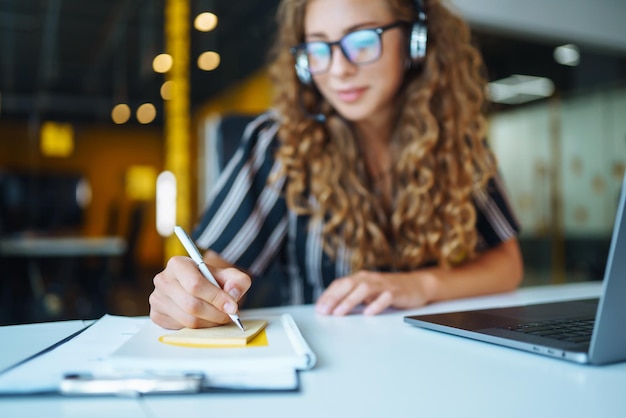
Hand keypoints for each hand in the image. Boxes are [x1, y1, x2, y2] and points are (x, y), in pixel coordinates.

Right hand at [149, 256, 250, 328]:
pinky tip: (205, 318)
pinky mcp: (157, 315)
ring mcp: (157, 299)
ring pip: (188, 320)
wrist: (197, 286)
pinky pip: (181, 328)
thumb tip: (233, 293)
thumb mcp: (228, 275)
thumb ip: (237, 280)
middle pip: (192, 305)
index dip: (216, 298)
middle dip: (216, 314)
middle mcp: (163, 280)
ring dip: (210, 322)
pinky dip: (198, 328)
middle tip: (230, 315)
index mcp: (177, 264)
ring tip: (220, 316)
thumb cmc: (211, 279)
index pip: (195, 284)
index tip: (232, 307)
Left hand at [314, 270, 434, 315]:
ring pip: (364, 289)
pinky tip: (368, 313)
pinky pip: (385, 297)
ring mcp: (383, 284)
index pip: (340, 284)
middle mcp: (369, 279)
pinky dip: (376, 305)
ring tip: (339, 313)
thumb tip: (331, 308)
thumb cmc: (388, 290)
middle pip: (348, 285)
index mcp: (360, 278)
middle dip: (334, 298)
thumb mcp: (368, 293)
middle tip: (324, 312)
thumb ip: (352, 298)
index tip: (318, 308)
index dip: (328, 295)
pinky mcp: (397, 292)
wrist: (417, 285)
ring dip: (350, 301)